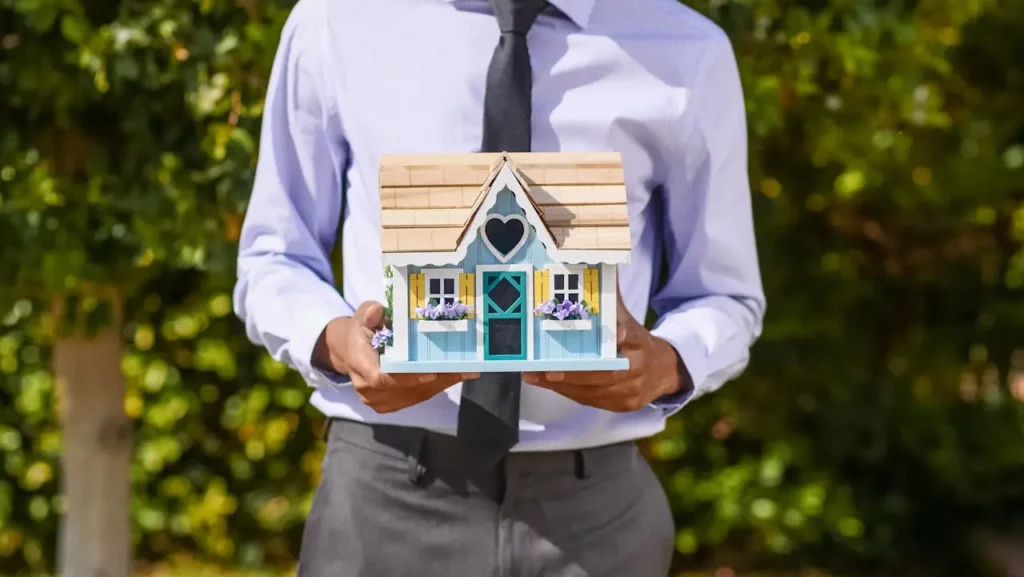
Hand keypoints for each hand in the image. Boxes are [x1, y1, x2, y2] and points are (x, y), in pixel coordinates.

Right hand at [313, 301, 479, 413]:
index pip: (381, 378)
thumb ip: (368, 314)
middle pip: (406, 389)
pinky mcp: (391, 404)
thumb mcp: (361, 317)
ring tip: (466, 370)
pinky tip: (455, 375)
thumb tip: (376, 311)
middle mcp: (368, 389)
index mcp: (359, 366)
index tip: (430, 373)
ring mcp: (379, 400)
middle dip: (436, 378)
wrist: (350, 351)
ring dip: (442, 383)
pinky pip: (417, 397)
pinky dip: (437, 386)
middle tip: (463, 368)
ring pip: (416, 395)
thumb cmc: (360, 331)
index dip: (406, 378)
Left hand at [522, 293, 689, 411]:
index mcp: (642, 343)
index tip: (617, 333)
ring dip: (563, 385)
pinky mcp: (621, 405)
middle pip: (609, 374)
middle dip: (577, 374)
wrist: (662, 371)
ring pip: (595, 391)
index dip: (626, 336)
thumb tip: (597, 263)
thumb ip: (610, 298)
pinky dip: (567, 391)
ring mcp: (631, 391)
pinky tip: (546, 383)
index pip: (636, 338)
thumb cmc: (636, 340)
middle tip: (550, 370)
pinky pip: (590, 400)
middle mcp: (639, 369)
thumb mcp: (628, 318)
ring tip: (536, 376)